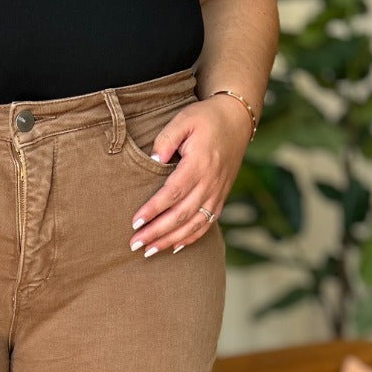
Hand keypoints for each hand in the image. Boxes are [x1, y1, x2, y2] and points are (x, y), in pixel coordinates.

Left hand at [128, 90, 252, 255]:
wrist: (237, 120)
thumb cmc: (206, 119)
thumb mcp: (184, 119)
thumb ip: (166, 138)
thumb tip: (154, 158)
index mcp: (199, 164)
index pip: (173, 193)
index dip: (154, 209)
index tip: (135, 221)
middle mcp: (210, 183)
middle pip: (181, 215)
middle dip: (157, 232)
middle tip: (135, 244)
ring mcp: (217, 192)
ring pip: (194, 224)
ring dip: (170, 240)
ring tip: (149, 251)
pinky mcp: (221, 197)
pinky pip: (207, 223)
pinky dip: (191, 238)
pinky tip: (174, 247)